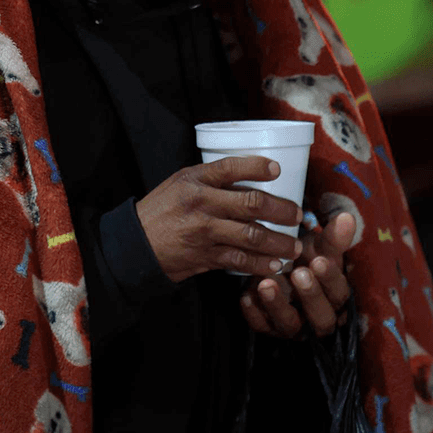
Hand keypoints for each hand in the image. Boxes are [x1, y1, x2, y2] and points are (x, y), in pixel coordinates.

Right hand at [136, 156, 303, 282]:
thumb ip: (210, 179)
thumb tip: (251, 176)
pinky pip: (239, 260)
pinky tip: (274, 265)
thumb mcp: (180, 183)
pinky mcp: (205, 256)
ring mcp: (204, 232)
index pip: (230, 167)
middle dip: (281, 209)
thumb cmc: (161, 210)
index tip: (278, 169)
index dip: (257, 167)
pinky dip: (260, 264)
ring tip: (295, 246)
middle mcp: (202, 204)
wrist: (134, 245)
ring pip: (251, 235)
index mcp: (195, 180)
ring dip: (278, 242)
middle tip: (297, 214)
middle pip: (251, 203)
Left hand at [240, 210, 353, 338]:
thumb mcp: (319, 249)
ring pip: (290, 325)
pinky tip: (247, 296)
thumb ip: (333, 238)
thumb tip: (347, 218)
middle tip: (298, 273)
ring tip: (266, 284)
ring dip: (277, 306)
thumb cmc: (306, 259)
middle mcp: (317, 319)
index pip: (339, 295)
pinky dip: (254, 313)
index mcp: (335, 300)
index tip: (319, 261)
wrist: (279, 269)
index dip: (330, 279)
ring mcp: (292, 327)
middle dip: (310, 296)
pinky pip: (261, 326)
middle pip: (321, 319)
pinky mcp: (268, 328)